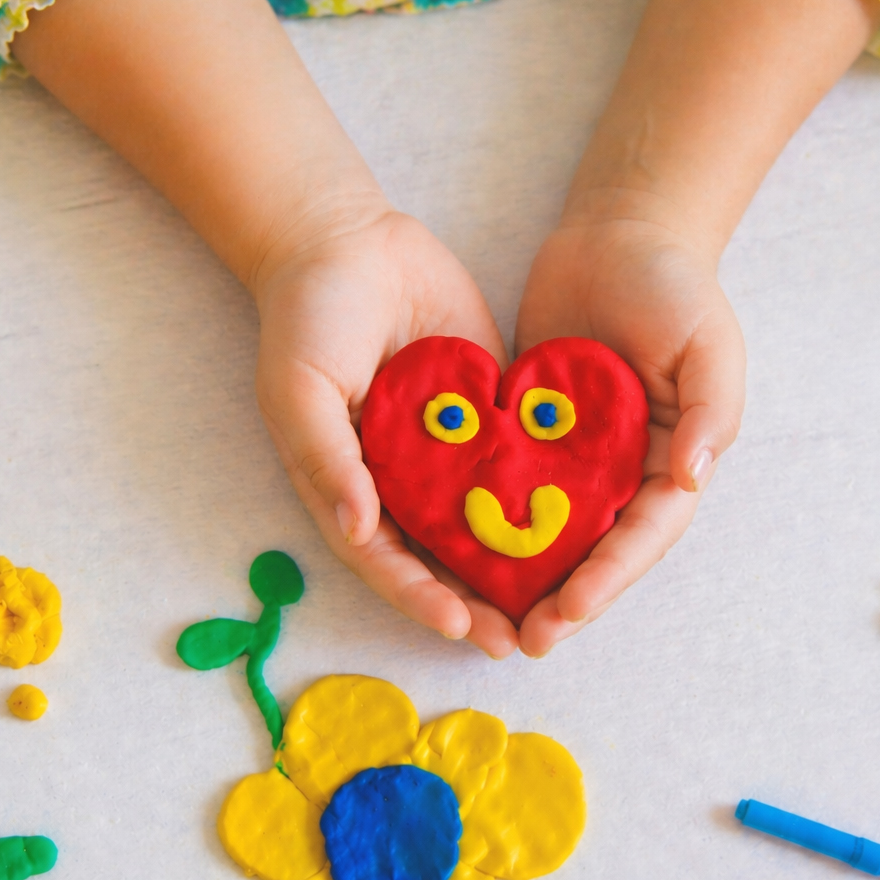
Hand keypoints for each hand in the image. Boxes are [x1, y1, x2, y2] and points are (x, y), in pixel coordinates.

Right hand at [252, 203, 521, 657]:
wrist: (348, 239)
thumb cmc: (308, 317)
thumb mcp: (299, 389)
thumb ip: (327, 460)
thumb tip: (359, 530)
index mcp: (349, 485)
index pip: (386, 557)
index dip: (419, 595)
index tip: (458, 623)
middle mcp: (400, 478)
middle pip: (440, 555)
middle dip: (476, 601)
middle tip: (516, 640)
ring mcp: (445, 447)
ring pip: (482, 519)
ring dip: (514, 563)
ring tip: (555, 602)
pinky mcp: (484, 410)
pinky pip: (513, 459)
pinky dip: (540, 492)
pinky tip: (579, 521)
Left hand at [513, 196, 746, 655]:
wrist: (616, 234)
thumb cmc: (674, 285)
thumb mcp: (708, 342)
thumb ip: (712, 410)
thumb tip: (694, 478)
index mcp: (672, 461)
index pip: (643, 535)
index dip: (609, 578)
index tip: (570, 611)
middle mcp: (624, 470)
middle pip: (595, 550)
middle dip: (563, 598)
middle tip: (523, 639)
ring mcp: (575, 456)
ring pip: (549, 531)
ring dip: (522, 577)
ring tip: (484, 618)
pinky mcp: (532, 433)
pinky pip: (509, 484)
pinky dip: (486, 518)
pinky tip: (448, 548)